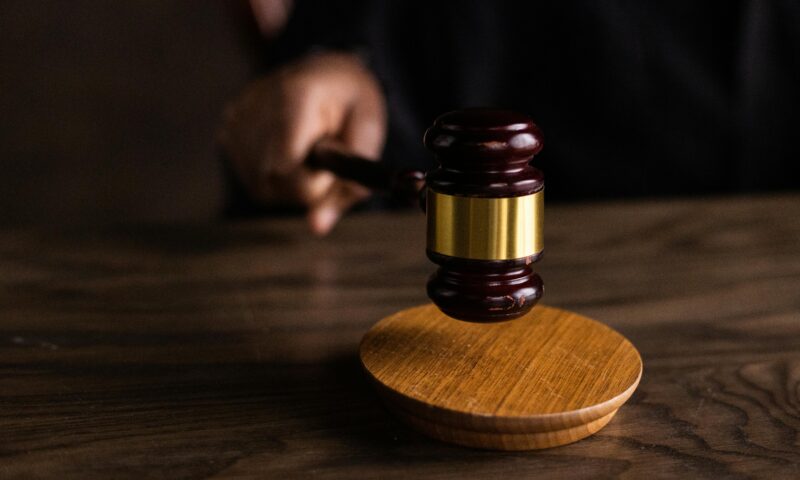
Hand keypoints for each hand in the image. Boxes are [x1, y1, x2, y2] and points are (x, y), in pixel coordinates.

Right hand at [217, 52, 385, 234]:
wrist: (327, 71)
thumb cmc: (353, 104)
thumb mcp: (369, 136)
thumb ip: (349, 184)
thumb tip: (317, 228)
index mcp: (296, 95)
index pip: (285, 166)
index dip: (311, 183)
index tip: (329, 168)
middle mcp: (257, 102)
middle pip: (272, 181)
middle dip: (304, 185)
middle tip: (324, 158)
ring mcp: (237, 115)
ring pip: (260, 186)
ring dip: (290, 184)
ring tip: (307, 151)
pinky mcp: (227, 128)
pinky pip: (251, 178)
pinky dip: (274, 176)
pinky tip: (288, 151)